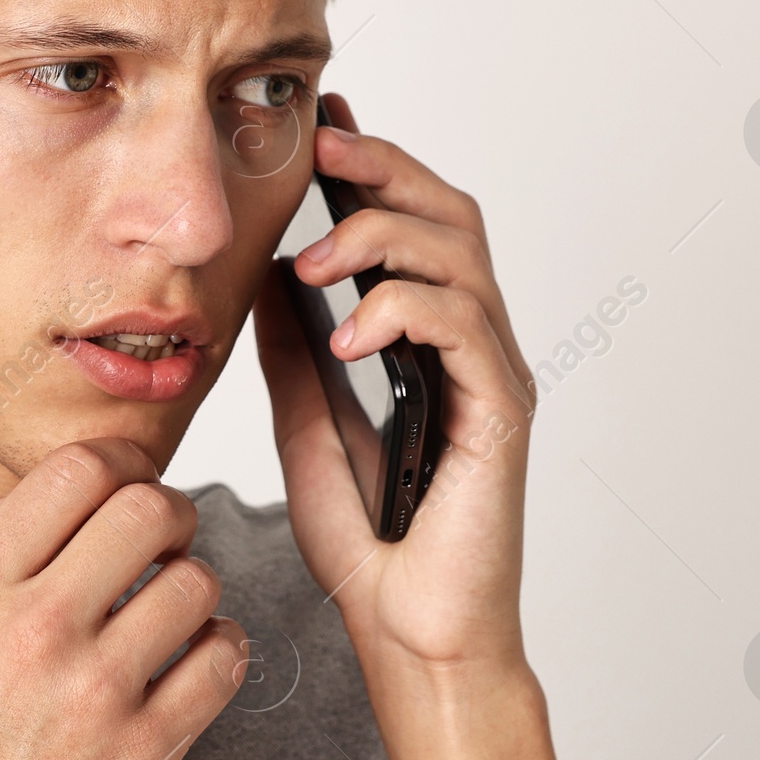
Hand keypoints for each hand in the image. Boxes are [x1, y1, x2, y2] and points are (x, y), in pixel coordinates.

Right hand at [0, 440, 247, 759]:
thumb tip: (21, 488)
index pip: (74, 471)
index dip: (120, 463)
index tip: (130, 482)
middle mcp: (32, 630)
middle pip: (147, 509)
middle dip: (170, 515)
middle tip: (165, 541)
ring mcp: (93, 692)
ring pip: (196, 582)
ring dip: (196, 588)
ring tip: (175, 614)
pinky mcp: (145, 753)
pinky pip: (225, 661)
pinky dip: (224, 650)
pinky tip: (195, 663)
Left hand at [254, 95, 535, 687]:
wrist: (405, 632)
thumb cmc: (366, 540)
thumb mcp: (303, 423)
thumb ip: (292, 350)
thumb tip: (259, 276)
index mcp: (423, 340)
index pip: (411, 225)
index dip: (371, 169)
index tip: (317, 127)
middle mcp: (468, 345)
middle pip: (449, 215)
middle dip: (383, 170)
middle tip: (322, 151)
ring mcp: (490, 374)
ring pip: (461, 254)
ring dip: (380, 240)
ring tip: (313, 263)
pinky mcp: (500, 412)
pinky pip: (464, 326)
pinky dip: (402, 312)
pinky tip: (349, 336)